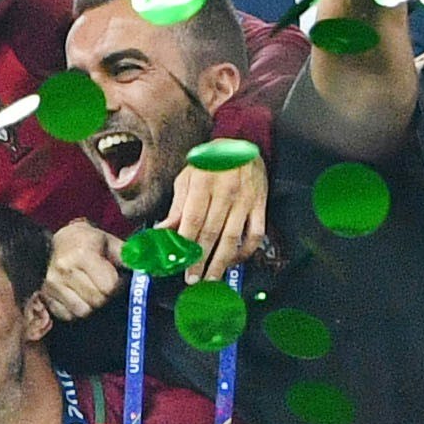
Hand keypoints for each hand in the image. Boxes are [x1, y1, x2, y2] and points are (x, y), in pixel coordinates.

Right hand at [38, 218, 122, 326]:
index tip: (117, 279)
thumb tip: (146, 271)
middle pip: (98, 300)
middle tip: (104, 285)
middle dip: (106, 296)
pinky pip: (68, 315)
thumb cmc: (82, 242)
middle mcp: (65, 271)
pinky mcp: (46, 298)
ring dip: (91, 305)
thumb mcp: (106, 241)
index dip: (118, 285)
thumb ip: (127, 256)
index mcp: (83, 254)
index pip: (110, 286)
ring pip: (83, 311)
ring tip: (91, 291)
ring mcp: (52, 286)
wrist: (48, 244)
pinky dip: (76, 310)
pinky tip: (77, 297)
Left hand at [164, 144, 270, 283]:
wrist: (240, 145)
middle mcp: (226, 192)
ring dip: (221, 261)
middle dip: (201, 259)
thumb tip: (163, 231)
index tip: (178, 263)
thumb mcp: (187, 178)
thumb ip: (177, 206)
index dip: (185, 244)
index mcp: (203, 184)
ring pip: (234, 237)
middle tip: (192, 278)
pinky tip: (234, 261)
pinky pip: (255, 234)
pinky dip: (246, 251)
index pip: (193, 220)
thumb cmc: (208, 164)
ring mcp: (246, 199)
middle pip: (212, 232)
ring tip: (211, 277)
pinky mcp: (261, 205)